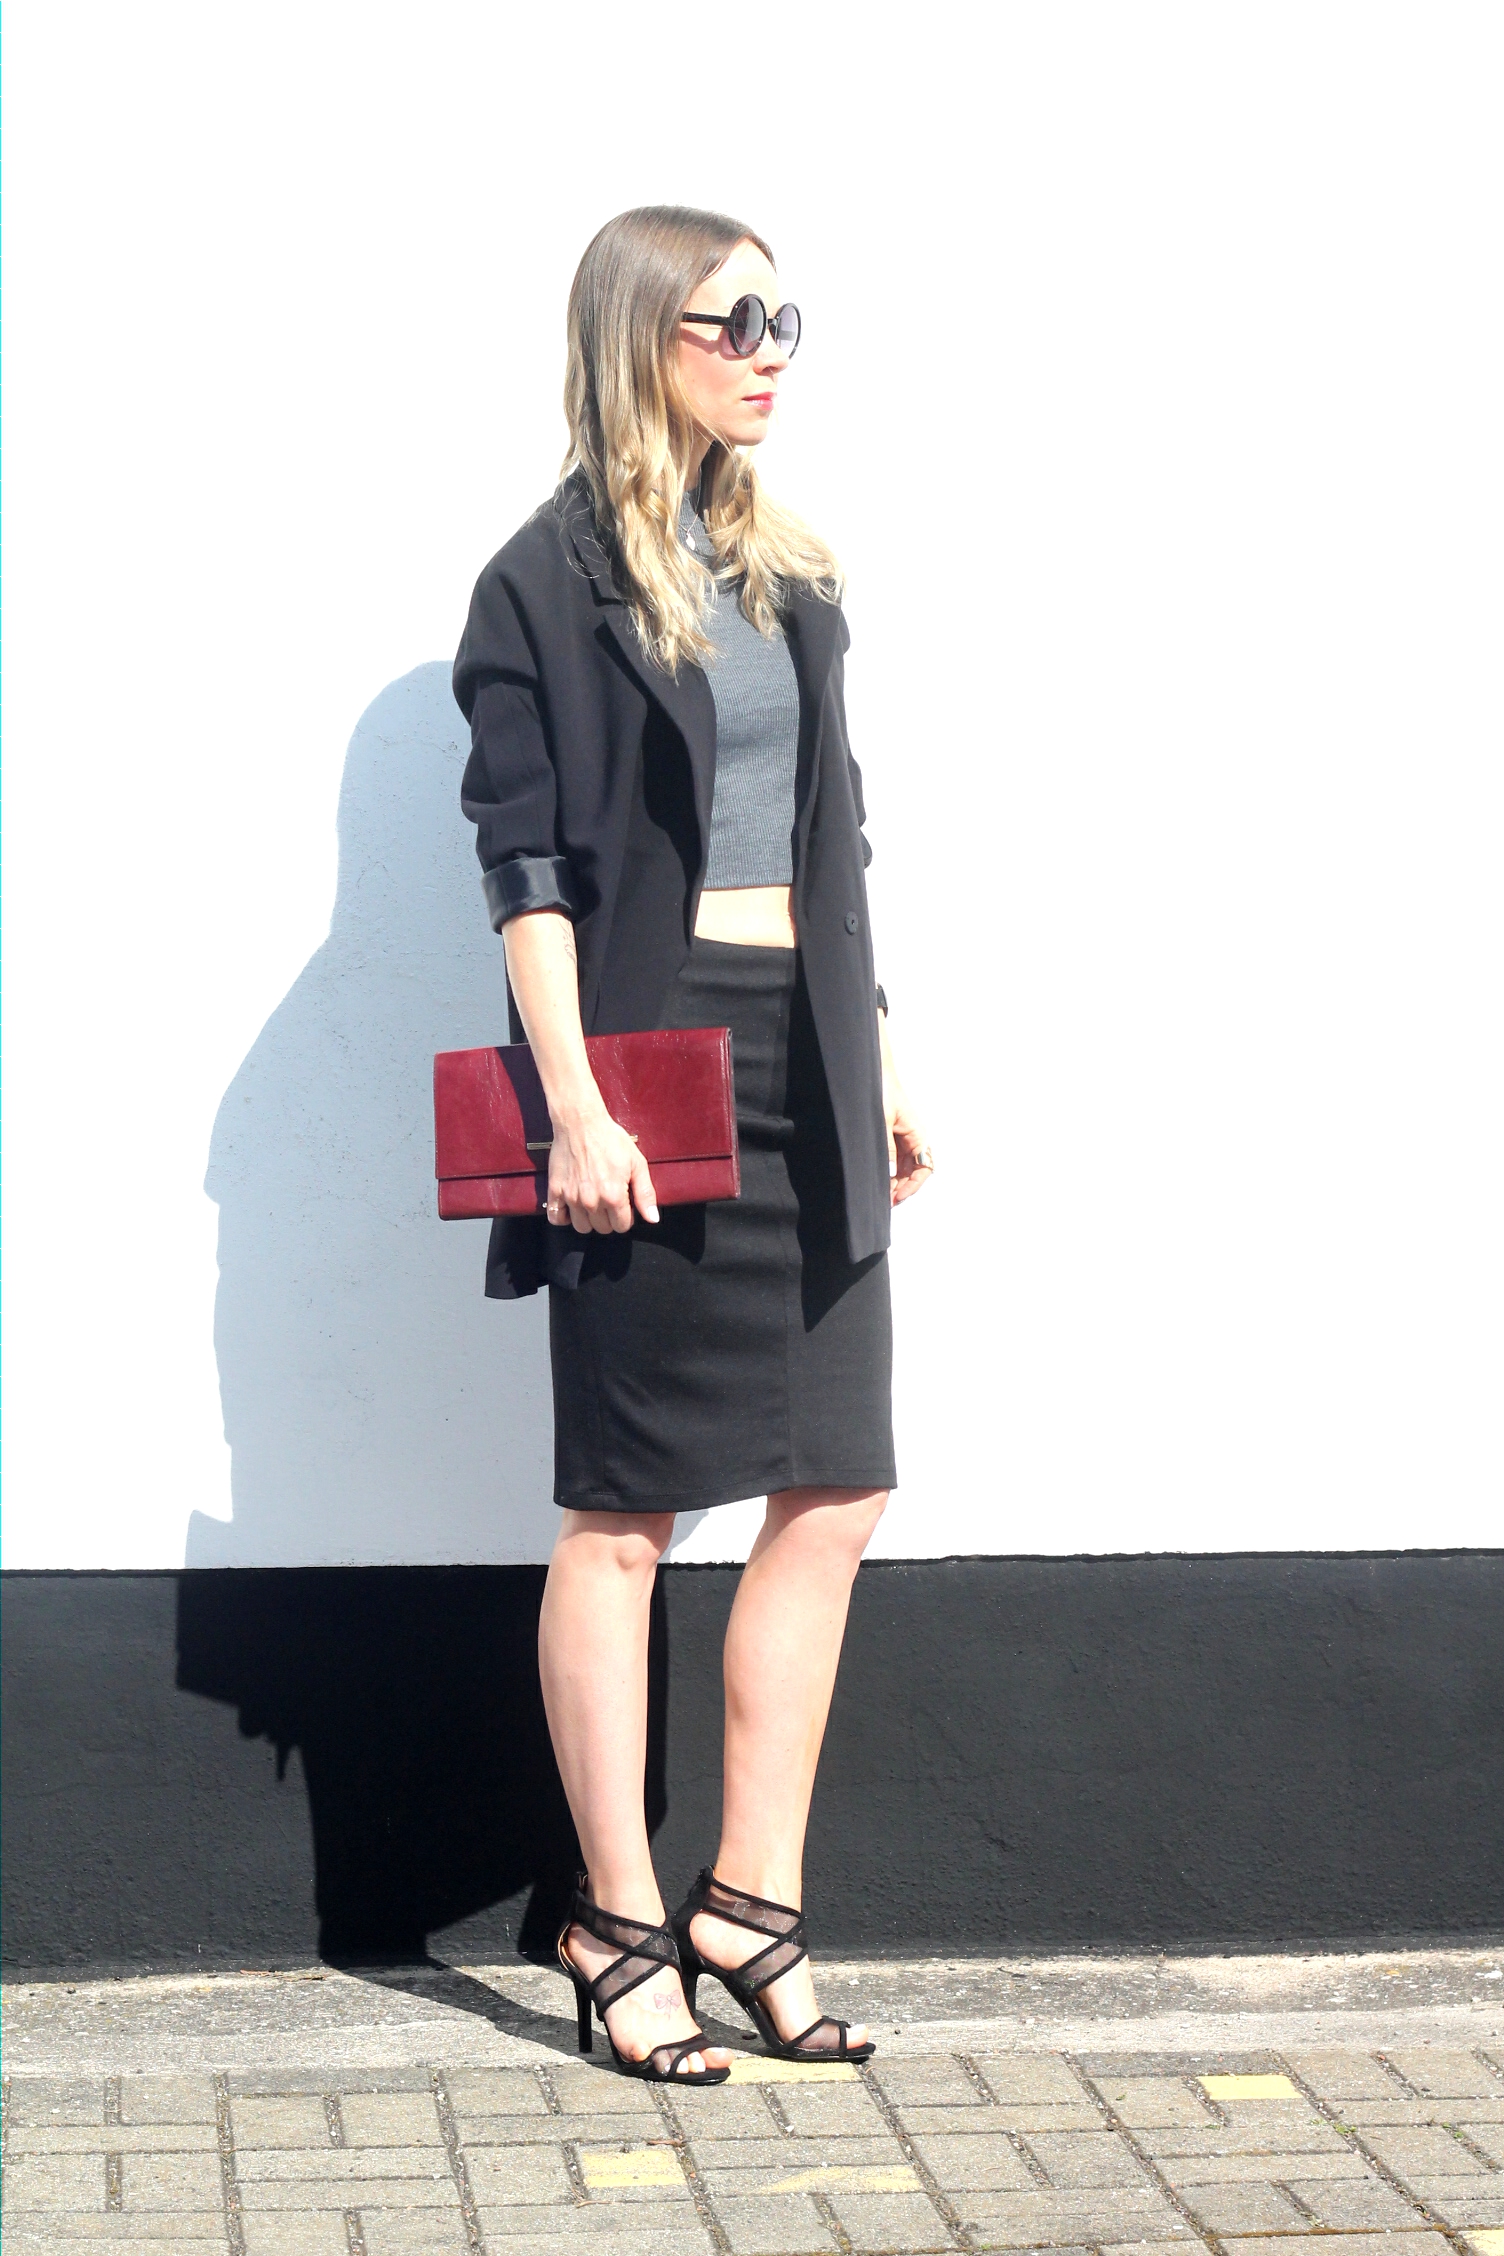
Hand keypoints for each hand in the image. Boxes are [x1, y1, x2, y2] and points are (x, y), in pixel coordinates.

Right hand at [545, 1104, 658, 1233]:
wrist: (581, 1123)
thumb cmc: (611, 1140)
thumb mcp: (637, 1163)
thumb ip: (646, 1194)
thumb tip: (653, 1219)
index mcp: (614, 1196)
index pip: (622, 1226)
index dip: (626, 1216)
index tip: (623, 1204)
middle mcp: (592, 1201)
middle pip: (603, 1228)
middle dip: (609, 1218)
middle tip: (609, 1200)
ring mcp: (571, 1197)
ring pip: (582, 1227)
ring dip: (589, 1220)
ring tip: (592, 1203)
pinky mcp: (555, 1190)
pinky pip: (556, 1218)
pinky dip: (563, 1218)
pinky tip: (572, 1208)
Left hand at [886, 1076, 933, 1204]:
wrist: (873, 1072)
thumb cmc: (882, 1091)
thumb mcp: (882, 1122)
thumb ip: (887, 1148)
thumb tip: (891, 1173)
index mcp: (918, 1135)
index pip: (923, 1169)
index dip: (912, 1186)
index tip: (897, 1197)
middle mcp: (914, 1139)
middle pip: (914, 1172)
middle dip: (902, 1188)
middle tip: (886, 1201)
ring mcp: (904, 1138)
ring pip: (904, 1168)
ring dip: (895, 1181)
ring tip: (881, 1194)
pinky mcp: (893, 1136)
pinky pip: (895, 1159)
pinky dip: (889, 1171)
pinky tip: (879, 1178)